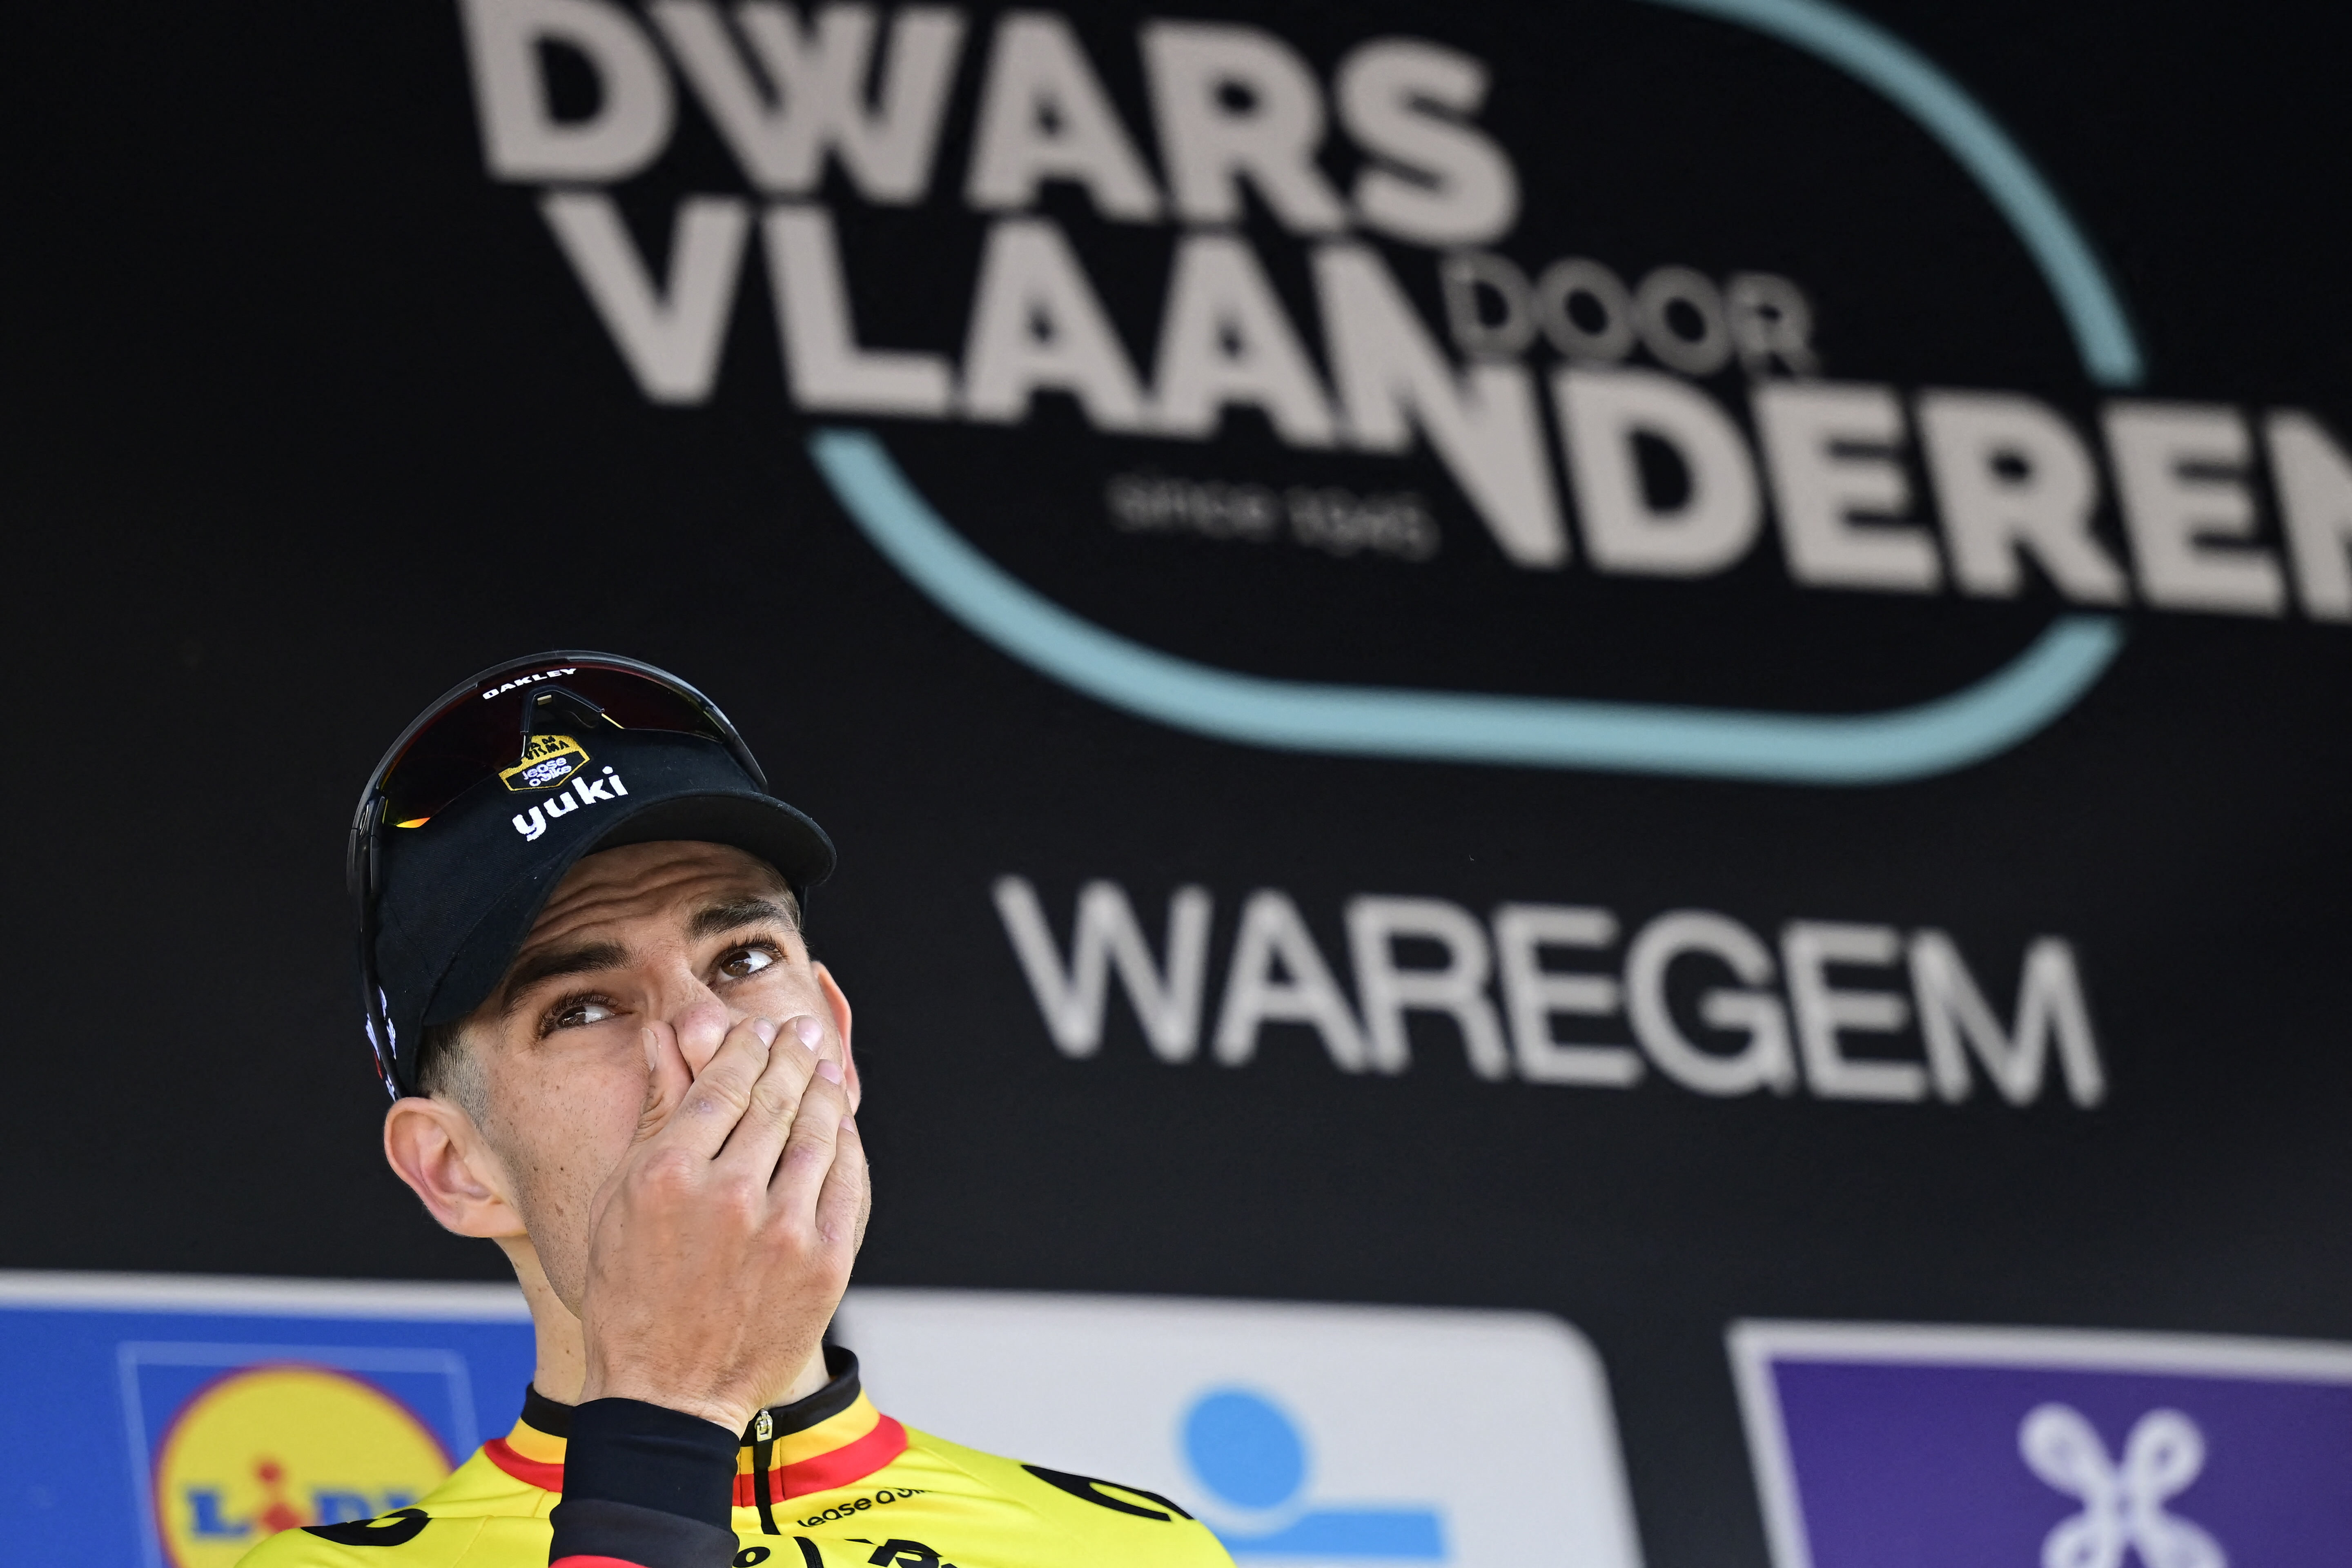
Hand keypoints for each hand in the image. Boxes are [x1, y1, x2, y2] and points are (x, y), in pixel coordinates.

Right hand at [574, 1011, 868, 1431]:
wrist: (667, 1394)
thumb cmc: (629, 1295)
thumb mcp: (616, 1203)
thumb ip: (652, 1116)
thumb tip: (666, 1037)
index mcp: (668, 1174)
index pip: (722, 1082)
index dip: (746, 1046)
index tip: (756, 1028)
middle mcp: (729, 1195)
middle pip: (773, 1099)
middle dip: (789, 1055)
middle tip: (799, 1031)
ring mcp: (782, 1230)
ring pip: (815, 1133)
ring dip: (822, 1089)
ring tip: (823, 1063)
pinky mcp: (823, 1262)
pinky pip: (844, 1182)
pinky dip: (845, 1143)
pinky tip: (840, 1121)